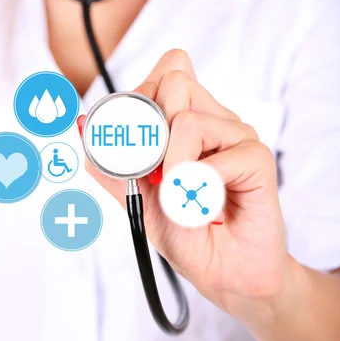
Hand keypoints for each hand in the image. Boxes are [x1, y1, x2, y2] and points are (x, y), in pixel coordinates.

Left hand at [83, 49, 289, 314]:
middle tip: (158, 173)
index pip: (169, 68)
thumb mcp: (135, 196)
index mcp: (188, 117)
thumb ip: (110, 162)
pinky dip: (198, 188)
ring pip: (188, 120)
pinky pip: (215, 158)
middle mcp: (214, 117)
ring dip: (172, 168)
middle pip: (174, 80)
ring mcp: (237, 134)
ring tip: (182, 195)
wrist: (223, 273)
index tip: (139, 142)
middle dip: (152, 131)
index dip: (144, 95)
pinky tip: (204, 207)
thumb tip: (82, 125)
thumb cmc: (186, 231)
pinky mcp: (257, 158)